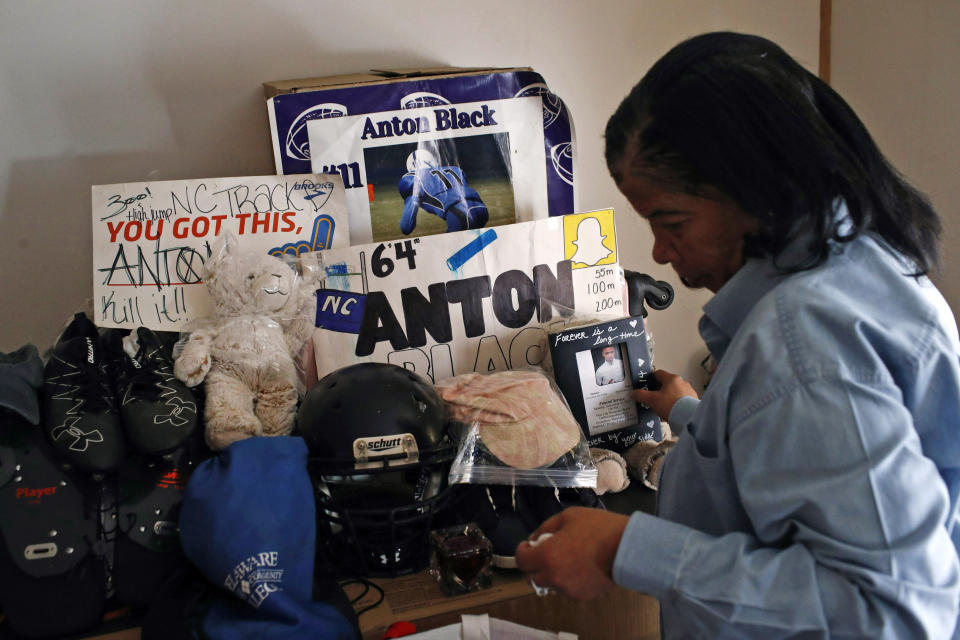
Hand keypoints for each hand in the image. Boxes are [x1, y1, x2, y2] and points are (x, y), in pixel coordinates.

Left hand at [514, 507, 628, 599]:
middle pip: (530, 577)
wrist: (627, 548)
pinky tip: (578, 567)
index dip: (522, 551)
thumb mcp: (568, 516)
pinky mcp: (581, 596)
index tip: (528, 546)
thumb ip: (545, 528)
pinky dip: (566, 580)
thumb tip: (534, 540)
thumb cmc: (599, 528)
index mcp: (547, 556)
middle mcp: (554, 576)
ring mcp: (567, 589)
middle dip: (533, 564)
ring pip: (548, 584)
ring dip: (549, 573)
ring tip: (565, 558)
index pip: (521, 561)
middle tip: (544, 552)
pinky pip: (565, 589)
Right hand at [632, 369, 697, 420]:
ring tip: (661, 408)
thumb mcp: (652, 400)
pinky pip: (681, 401)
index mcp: (672, 378)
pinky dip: (675, 405)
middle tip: (652, 399)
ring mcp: (688, 391)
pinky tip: (670, 413)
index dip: (650, 379)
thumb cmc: (671, 406)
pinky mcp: (693, 401)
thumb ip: (640, 395)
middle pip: (667, 384)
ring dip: (667, 399)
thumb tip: (632, 393)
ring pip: (674, 393)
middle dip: (659, 391)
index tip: (646, 384)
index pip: (658, 373)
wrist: (688, 418)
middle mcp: (682, 382)